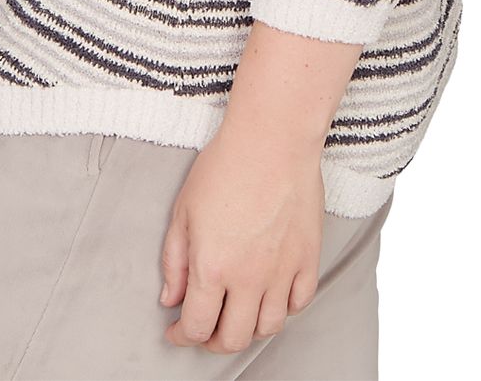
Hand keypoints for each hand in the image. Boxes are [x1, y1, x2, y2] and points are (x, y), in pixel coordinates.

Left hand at [158, 120, 325, 354]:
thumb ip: (175, 261)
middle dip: (213, 342)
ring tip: (237, 316)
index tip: (176, 332)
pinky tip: (270, 298)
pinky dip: (284, 309)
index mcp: (212, 267)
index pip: (197, 326)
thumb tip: (172, 299)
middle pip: (233, 338)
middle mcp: (249, 278)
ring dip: (249, 330)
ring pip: (268, 327)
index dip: (182, 337)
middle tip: (205, 331)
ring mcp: (282, 271)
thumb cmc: (225, 165)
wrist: (272, 139)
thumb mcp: (183, 210)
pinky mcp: (308, 258)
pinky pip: (299, 303)